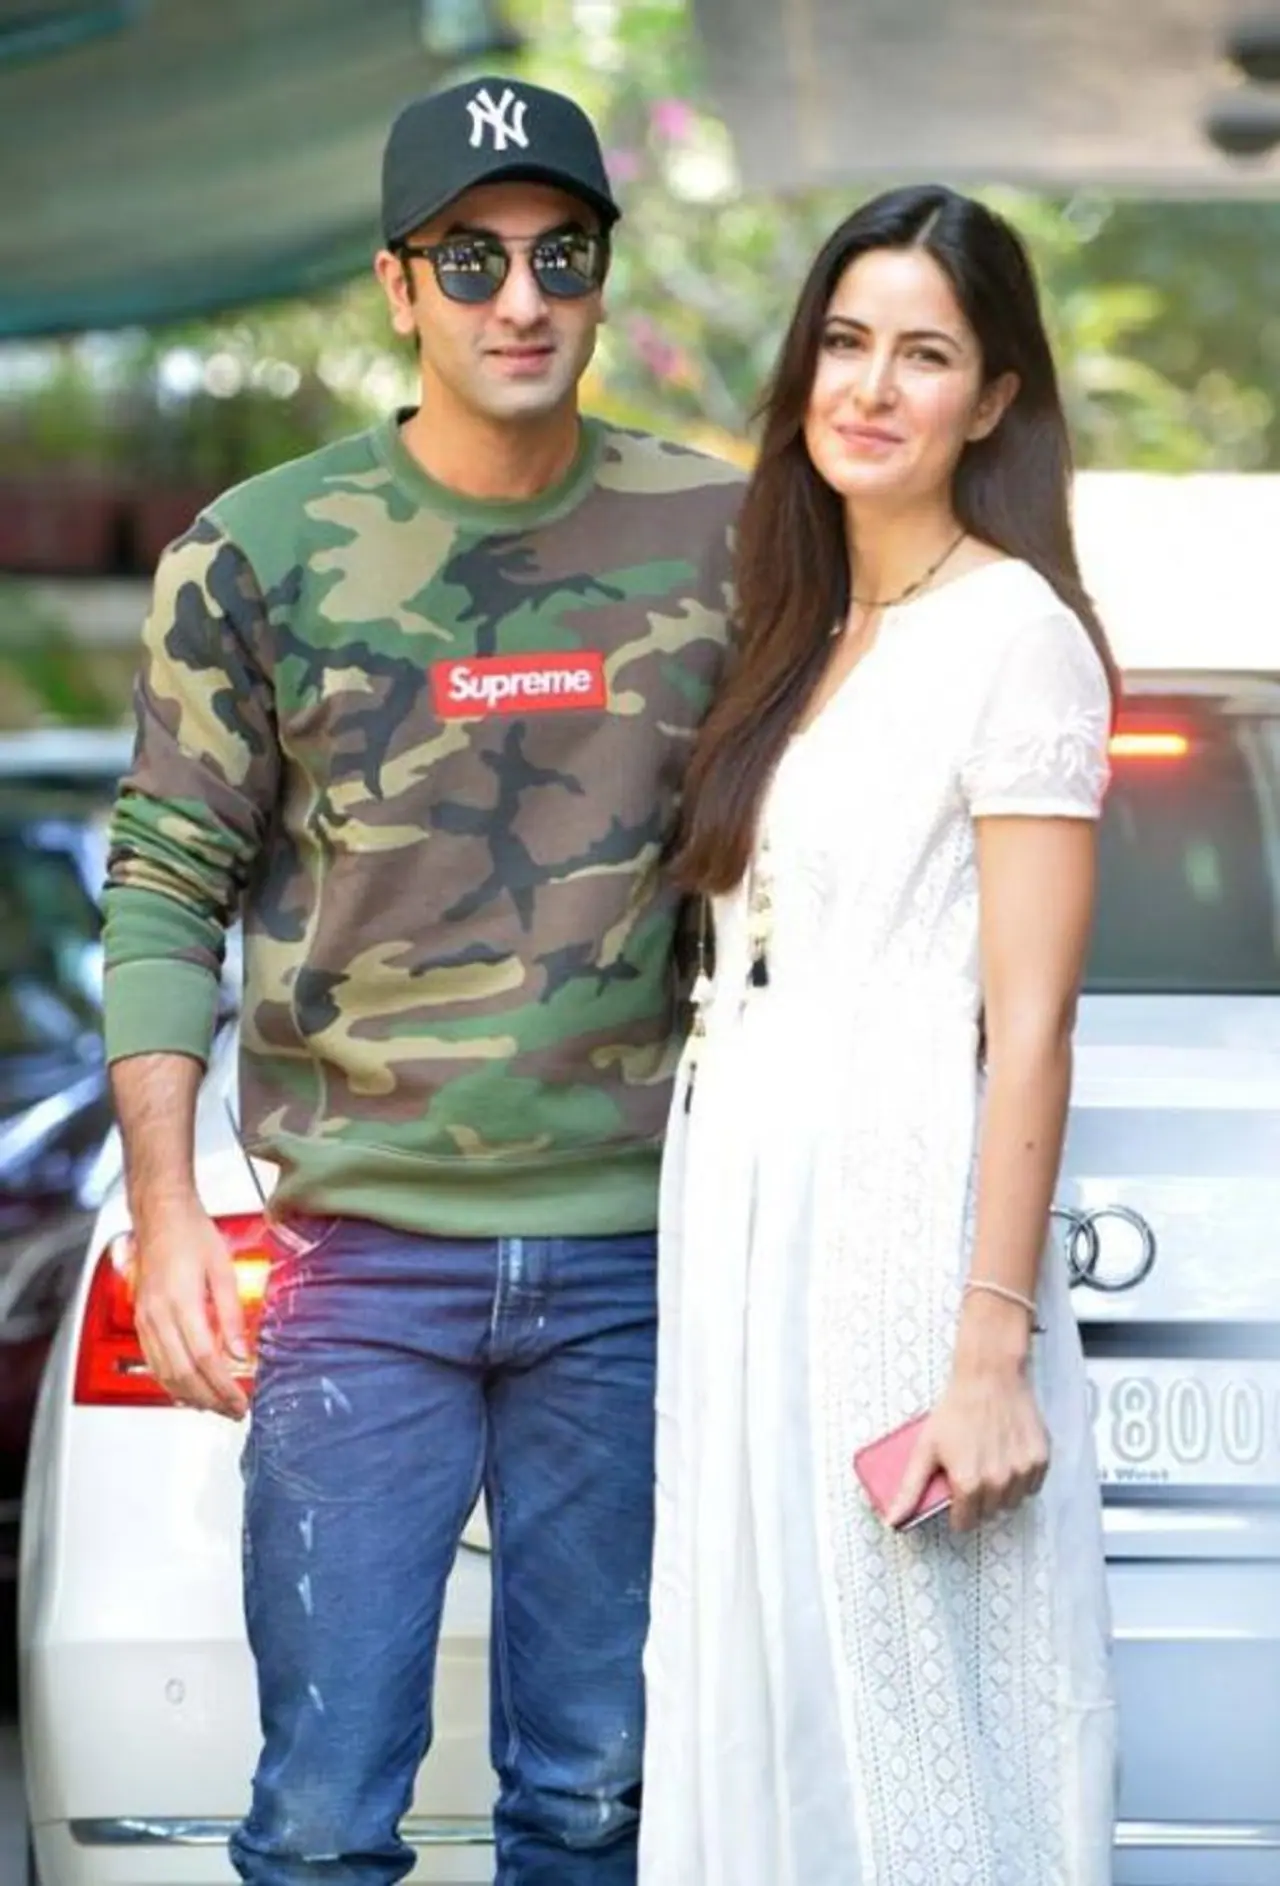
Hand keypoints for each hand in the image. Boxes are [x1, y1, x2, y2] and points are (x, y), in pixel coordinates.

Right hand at [132, 1199, 249, 1419]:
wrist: (161, 1215)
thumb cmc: (192, 1233)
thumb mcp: (224, 1270)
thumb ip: (233, 1315)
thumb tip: (243, 1353)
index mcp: (181, 1302)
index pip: (206, 1358)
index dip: (224, 1386)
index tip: (242, 1401)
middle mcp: (158, 1315)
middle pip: (184, 1373)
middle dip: (210, 1399)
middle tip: (233, 1411)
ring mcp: (145, 1319)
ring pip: (165, 1373)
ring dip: (190, 1397)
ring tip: (215, 1407)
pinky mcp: (141, 1320)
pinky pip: (153, 1362)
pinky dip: (170, 1382)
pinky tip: (187, 1390)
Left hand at [886, 1311, 1047, 1532]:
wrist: (989, 1377)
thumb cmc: (955, 1411)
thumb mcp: (924, 1449)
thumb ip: (910, 1490)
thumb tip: (893, 1522)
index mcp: (969, 1483)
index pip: (965, 1522)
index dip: (957, 1512)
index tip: (956, 1495)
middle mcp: (998, 1482)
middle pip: (989, 1514)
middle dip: (978, 1501)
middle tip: (971, 1473)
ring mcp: (1022, 1472)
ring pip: (1012, 1503)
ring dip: (1001, 1493)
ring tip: (989, 1464)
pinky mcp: (1040, 1460)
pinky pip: (1032, 1486)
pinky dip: (1021, 1479)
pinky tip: (1008, 1457)